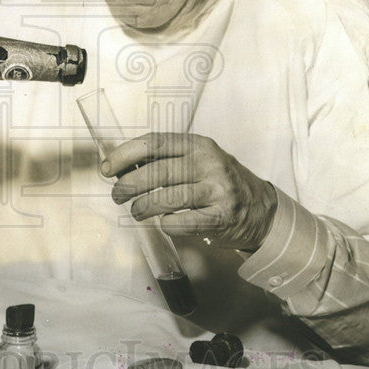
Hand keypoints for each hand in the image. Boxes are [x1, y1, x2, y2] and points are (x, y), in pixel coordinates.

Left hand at [103, 133, 277, 251]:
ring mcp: (217, 190)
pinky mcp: (221, 218)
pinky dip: (165, 224)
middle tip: (117, 195)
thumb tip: (120, 167)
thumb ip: (166, 160)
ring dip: (142, 208)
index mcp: (198, 145)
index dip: (125, 154)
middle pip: (157, 172)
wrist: (260, 209)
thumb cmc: (218, 182)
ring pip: (166, 199)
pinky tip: (163, 223)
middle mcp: (209, 163)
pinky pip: (181, 223)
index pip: (155, 143)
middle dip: (128, 185)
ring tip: (136, 211)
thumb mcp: (198, 160)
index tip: (107, 168)